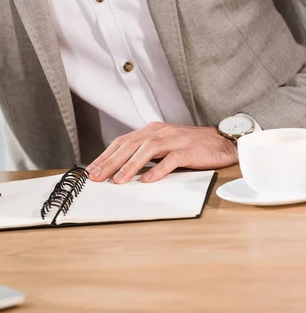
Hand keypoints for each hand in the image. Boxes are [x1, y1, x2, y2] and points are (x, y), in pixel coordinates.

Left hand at [86, 123, 237, 183]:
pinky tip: (148, 180)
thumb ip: (143, 155)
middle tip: (96, 176)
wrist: (222, 141)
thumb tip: (119, 170)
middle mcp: (160, 132)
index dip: (105, 156)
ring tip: (117, 180)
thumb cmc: (190, 147)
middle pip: (129, 145)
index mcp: (151, 131)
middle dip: (110, 162)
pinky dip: (158, 170)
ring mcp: (175, 139)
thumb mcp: (163, 148)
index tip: (91, 170)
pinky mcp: (189, 149)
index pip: (122, 142)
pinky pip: (171, 159)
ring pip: (147, 150)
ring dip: (130, 166)